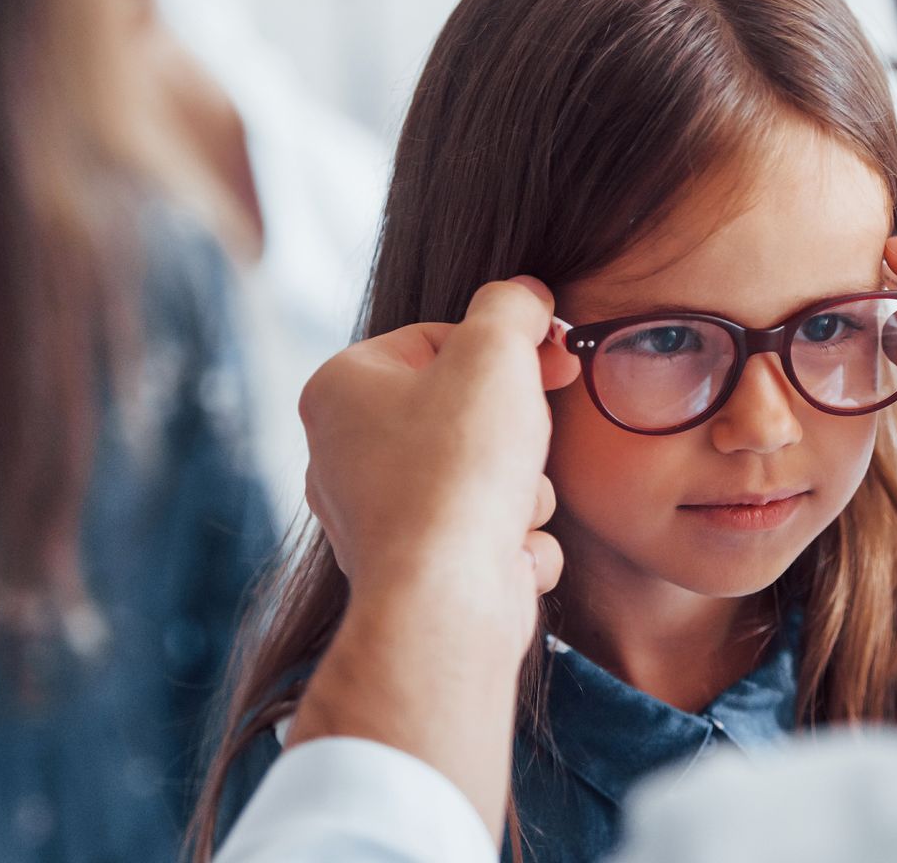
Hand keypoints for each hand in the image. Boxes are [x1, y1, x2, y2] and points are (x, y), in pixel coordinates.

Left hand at [289, 277, 579, 828]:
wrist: (447, 599)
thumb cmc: (461, 468)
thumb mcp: (496, 352)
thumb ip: (512, 307)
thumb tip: (525, 297)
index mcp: (341, 387)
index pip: (440, 338)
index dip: (508, 348)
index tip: (555, 359)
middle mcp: (341, 451)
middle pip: (463, 410)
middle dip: (516, 430)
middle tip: (536, 437)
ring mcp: (373, 515)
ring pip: (480, 474)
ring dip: (521, 489)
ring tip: (513, 506)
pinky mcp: (411, 567)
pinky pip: (480, 533)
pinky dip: (508, 541)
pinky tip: (508, 553)